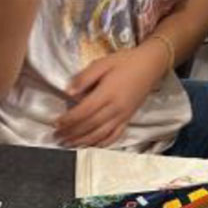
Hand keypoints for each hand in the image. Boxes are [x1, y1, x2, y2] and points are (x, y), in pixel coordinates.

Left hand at [54, 40, 168, 148]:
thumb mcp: (103, 62)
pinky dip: (101, 144)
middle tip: (57, 137)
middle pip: (89, 125)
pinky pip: (114, 136)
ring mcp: (123, 116)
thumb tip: (69, 92)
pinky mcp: (128, 119)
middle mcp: (115, 108)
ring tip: (68, 144)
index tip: (56, 123)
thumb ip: (85, 77)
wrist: (151, 65)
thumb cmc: (126, 62)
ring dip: (82, 142)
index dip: (68, 120)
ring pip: (100, 134)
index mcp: (108, 93)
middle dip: (71, 133)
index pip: (84, 111)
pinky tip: (90, 146)